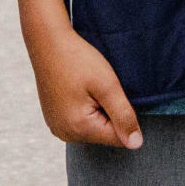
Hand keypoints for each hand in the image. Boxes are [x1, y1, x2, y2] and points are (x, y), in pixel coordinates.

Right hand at [22, 21, 144, 149]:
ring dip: (97, 110)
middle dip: (109, 113)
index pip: (119, 138)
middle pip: (105, 134)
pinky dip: (84, 109)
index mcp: (79, 128)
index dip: (123, 115)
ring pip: (93, 128)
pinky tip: (78, 90)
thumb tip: (136, 144)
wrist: (48, 41)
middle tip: (97, 87)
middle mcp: (65, 134)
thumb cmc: (78, 60)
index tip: (110, 93)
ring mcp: (57, 128)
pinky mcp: (54, 119)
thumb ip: (124, 116)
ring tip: (86, 87)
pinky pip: (80, 122)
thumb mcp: (108, 86)